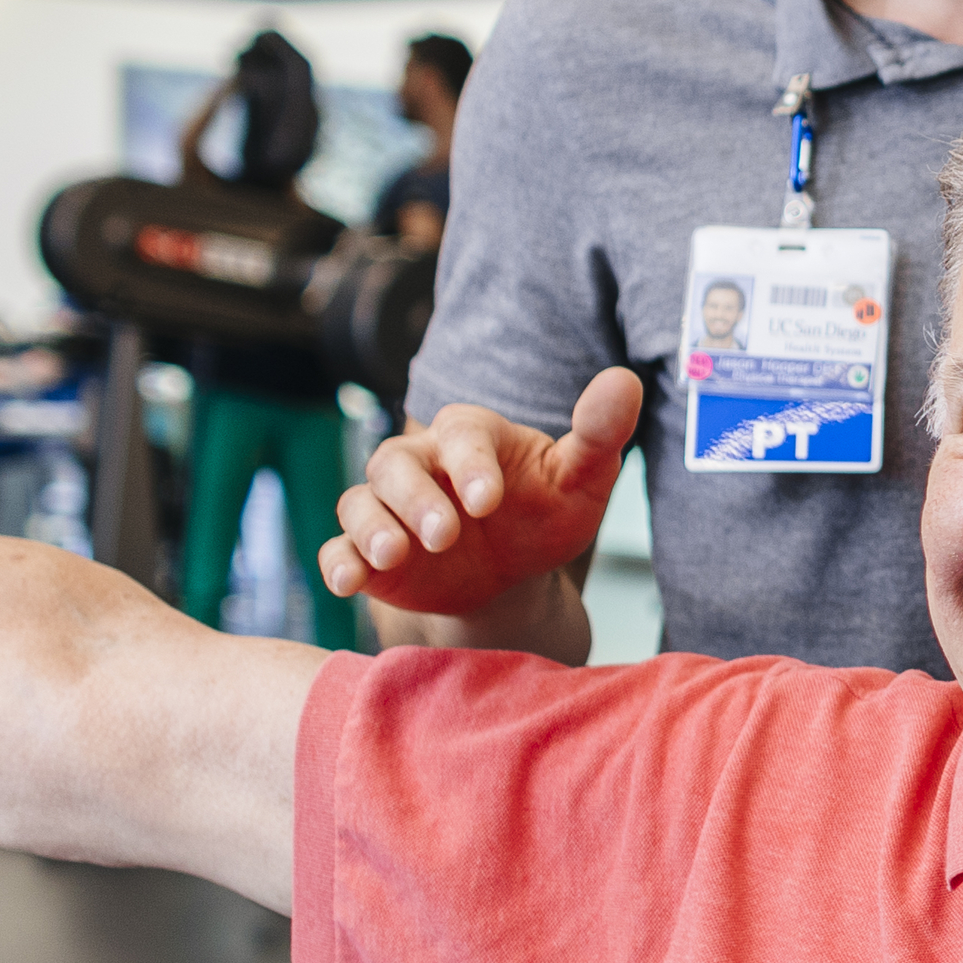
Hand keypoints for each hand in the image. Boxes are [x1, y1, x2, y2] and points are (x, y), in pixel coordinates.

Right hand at [323, 369, 641, 618]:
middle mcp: (420, 464)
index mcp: (470, 437)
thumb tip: (624, 380)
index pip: (460, 437)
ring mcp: (389, 508)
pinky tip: (349, 581)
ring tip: (394, 555)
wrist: (513, 572)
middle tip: (445, 533)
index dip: (471, 465)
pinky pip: (339, 550)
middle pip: (395, 464)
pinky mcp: (368, 552)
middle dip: (415, 499)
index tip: (488, 500)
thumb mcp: (581, 479)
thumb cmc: (544, 513)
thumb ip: (599, 433)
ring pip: (360, 503)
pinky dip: (339, 563)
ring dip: (372, 528)